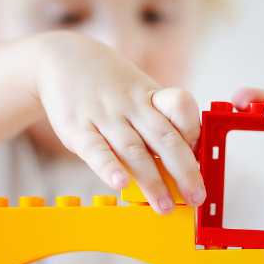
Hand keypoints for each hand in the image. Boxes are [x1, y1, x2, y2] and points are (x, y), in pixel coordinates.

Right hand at [34, 31, 204, 213]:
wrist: (61, 57)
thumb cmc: (107, 83)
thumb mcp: (137, 89)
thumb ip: (156, 119)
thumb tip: (182, 162)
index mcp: (149, 96)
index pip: (180, 107)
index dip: (194, 131)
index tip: (201, 156)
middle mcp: (130, 106)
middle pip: (164, 138)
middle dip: (184, 171)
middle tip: (196, 197)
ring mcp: (104, 116)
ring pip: (134, 150)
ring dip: (152, 181)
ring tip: (164, 206)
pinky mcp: (76, 128)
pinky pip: (95, 149)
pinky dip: (108, 167)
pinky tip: (120, 183)